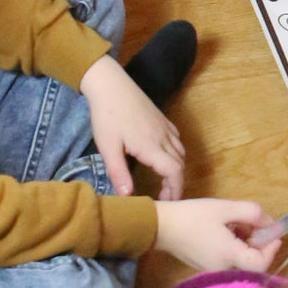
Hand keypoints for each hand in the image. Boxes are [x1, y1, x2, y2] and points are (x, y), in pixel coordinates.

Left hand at [80, 55, 184, 199]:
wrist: (110, 85)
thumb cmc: (106, 116)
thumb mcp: (108, 147)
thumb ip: (119, 173)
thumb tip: (128, 197)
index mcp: (151, 146)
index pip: (174, 172)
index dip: (175, 189)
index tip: (168, 202)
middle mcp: (163, 137)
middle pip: (180, 164)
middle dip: (176, 183)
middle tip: (164, 197)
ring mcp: (164, 127)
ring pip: (180, 152)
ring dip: (177, 169)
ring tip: (164, 180)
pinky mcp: (161, 119)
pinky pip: (176, 139)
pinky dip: (176, 153)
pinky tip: (164, 156)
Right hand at [153, 197, 273, 272]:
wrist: (161, 226)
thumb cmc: (193, 216)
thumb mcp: (225, 208)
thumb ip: (252, 214)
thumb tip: (270, 223)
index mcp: (229, 256)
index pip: (261, 264)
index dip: (272, 249)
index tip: (274, 233)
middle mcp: (223, 269)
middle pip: (253, 263)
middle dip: (258, 243)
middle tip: (253, 224)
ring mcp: (214, 271)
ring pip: (242, 261)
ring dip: (246, 243)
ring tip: (235, 224)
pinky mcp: (208, 268)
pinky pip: (231, 260)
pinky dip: (235, 247)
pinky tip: (225, 231)